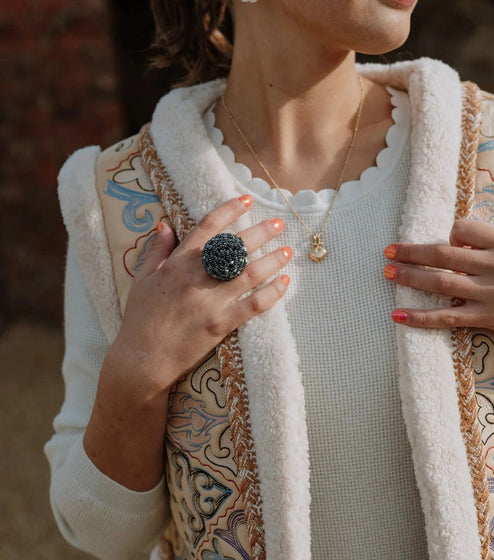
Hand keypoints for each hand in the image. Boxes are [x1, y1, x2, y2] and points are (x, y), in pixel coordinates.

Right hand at [113, 195, 291, 396]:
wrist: (142, 359)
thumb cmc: (140, 319)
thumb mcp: (141, 279)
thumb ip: (156, 251)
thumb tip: (164, 223)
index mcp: (177, 263)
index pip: (208, 227)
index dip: (230, 210)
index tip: (246, 200)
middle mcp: (196, 277)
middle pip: (235, 246)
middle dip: (261, 231)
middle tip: (279, 224)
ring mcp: (210, 301)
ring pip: (250, 273)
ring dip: (273, 259)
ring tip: (288, 251)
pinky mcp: (220, 324)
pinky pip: (253, 305)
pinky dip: (272, 293)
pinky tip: (284, 283)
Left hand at [383, 217, 493, 389]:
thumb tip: (468, 244)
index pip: (464, 228)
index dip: (450, 234)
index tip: (447, 242)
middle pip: (443, 253)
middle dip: (412, 251)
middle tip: (389, 250)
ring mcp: (492, 292)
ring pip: (439, 282)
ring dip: (408, 276)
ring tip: (386, 272)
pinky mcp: (488, 318)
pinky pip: (446, 317)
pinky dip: (419, 317)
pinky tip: (398, 316)